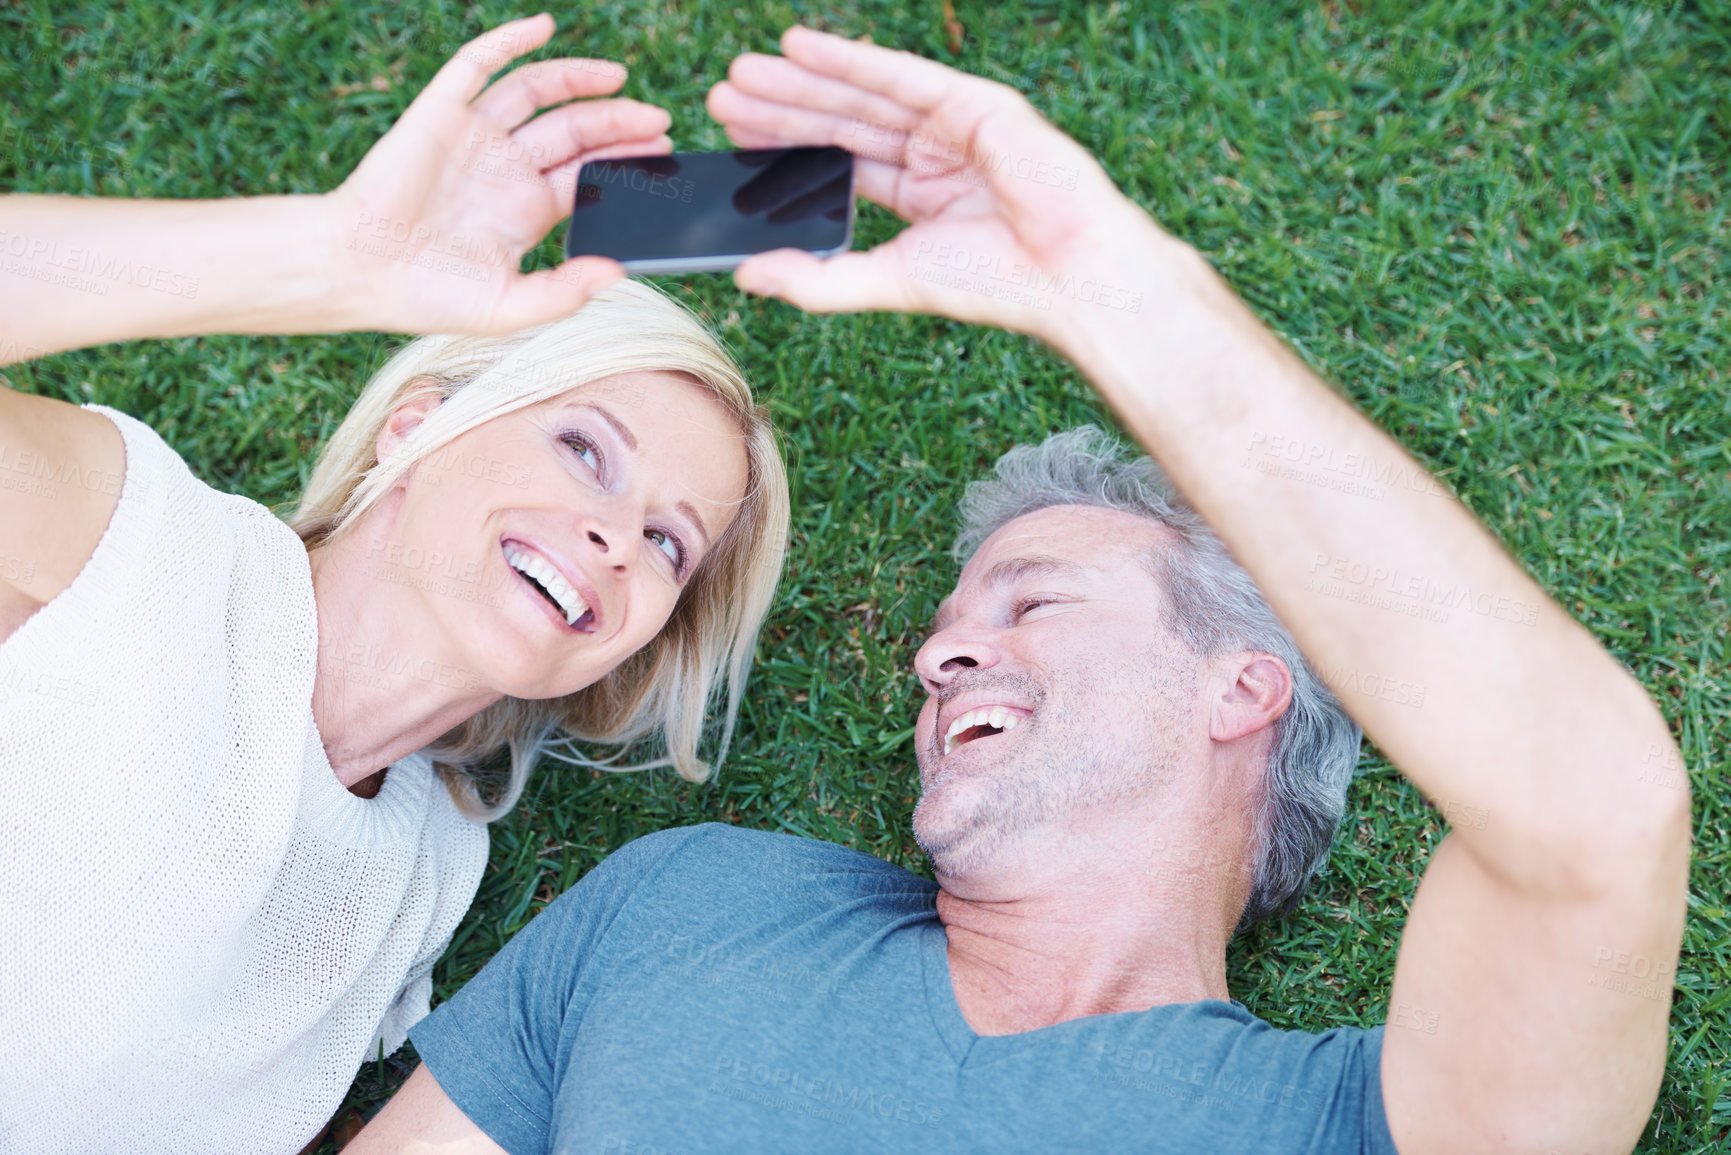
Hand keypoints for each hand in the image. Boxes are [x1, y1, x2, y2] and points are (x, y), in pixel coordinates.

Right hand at [325, 14, 672, 334]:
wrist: (357, 272)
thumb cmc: (425, 296)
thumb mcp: (507, 307)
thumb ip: (563, 294)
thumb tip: (617, 273)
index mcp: (525, 209)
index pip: (587, 173)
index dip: (624, 160)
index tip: (661, 153)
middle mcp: (504, 167)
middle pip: (573, 130)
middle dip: (616, 122)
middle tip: (658, 120)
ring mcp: (474, 136)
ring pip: (535, 92)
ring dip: (577, 78)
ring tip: (620, 78)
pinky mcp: (440, 111)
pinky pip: (478, 65)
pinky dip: (511, 42)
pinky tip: (545, 28)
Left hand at [706, 26, 1148, 342]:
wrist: (1066, 278)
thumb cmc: (993, 285)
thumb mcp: (890, 281)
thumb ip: (820, 280)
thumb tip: (747, 276)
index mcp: (919, 195)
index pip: (841, 161)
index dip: (789, 146)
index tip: (734, 136)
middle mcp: (934, 154)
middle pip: (843, 122)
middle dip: (782, 108)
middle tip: (720, 97)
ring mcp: (955, 125)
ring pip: (863, 95)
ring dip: (801, 80)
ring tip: (743, 71)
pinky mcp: (974, 103)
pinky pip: (900, 74)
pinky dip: (849, 58)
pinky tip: (798, 45)